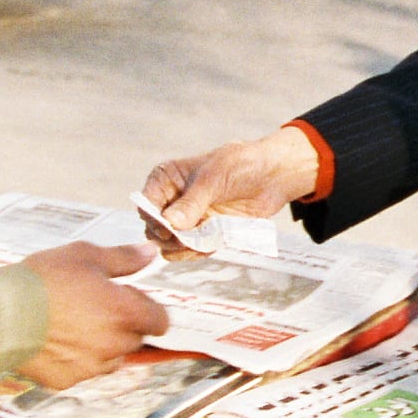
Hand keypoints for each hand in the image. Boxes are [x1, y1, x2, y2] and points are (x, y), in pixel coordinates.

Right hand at [18, 242, 168, 389]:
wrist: (0, 314)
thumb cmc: (43, 280)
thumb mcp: (86, 256)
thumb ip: (124, 258)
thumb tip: (150, 253)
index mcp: (125, 313)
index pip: (160, 321)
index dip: (147, 308)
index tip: (127, 298)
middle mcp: (114, 344)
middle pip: (135, 338)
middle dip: (122, 324)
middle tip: (93, 305)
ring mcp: (91, 366)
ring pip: (111, 357)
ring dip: (102, 344)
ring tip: (72, 322)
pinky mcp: (67, 380)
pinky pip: (83, 370)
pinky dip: (76, 358)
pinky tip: (56, 339)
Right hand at [141, 128, 318, 255]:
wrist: (271, 175)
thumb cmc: (240, 165)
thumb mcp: (213, 179)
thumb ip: (192, 203)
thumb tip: (169, 224)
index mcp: (166, 179)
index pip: (145, 204)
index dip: (153, 220)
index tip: (168, 229)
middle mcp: (172, 201)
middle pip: (154, 230)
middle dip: (168, 239)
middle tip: (187, 240)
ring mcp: (187, 219)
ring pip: (169, 246)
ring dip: (183, 249)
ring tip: (203, 241)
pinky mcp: (203, 233)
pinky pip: (189, 252)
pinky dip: (198, 252)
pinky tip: (214, 242)